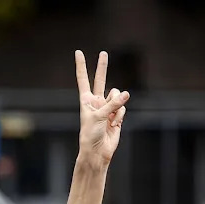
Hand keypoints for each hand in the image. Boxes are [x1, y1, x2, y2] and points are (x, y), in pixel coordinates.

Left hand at [75, 50, 129, 164]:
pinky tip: (113, 124)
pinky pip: (122, 108)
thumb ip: (112, 104)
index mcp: (86, 101)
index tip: (78, 52)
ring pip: (117, 95)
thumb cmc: (90, 134)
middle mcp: (96, 102)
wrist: (97, 151)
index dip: (81, 66)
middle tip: (103, 53)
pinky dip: (120, 116)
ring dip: (116, 104)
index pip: (83, 79)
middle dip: (102, 67)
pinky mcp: (116, 115)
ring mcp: (107, 108)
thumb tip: (127, 94)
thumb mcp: (98, 117)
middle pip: (100, 80)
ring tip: (109, 118)